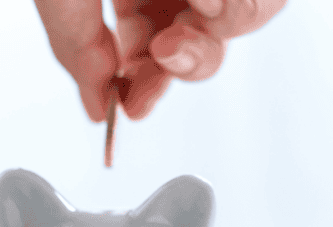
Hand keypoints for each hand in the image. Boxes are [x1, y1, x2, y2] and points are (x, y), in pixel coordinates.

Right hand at [34, 0, 286, 120]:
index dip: (139, 85)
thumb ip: (72, 42)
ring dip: (210, 41)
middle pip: (195, 49)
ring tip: (195, 9)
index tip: (126, 107)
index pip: (143, 51)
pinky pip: (260, 4)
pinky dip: (237, 10)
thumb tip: (95, 109)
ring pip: (235, 29)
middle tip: (162, 59)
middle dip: (179, 68)